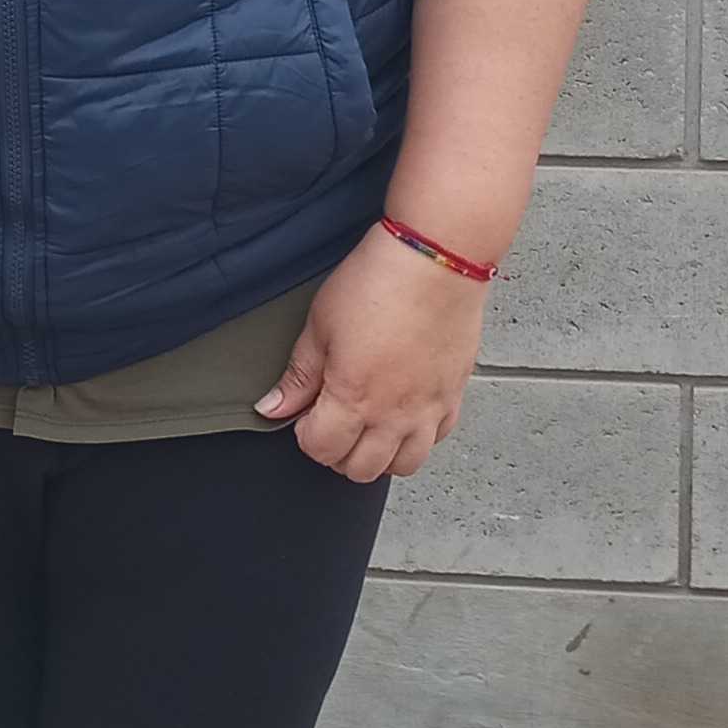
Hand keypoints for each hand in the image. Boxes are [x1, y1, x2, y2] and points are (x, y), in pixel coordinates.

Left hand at [253, 221, 483, 479]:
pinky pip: (437, 439)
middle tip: (333, 419)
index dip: (305, 435)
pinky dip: (418, 437)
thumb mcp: (320, 325)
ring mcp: (428, 408)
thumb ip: (298, 376)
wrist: (437, 258)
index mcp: (353, 398)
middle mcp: (393, 414)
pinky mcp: (454, 395)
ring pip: (403, 465)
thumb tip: (273, 408)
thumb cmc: (378, 282)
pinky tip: (404, 412)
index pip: (320, 450)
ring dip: (380, 455)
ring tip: (368, 424)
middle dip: (338, 452)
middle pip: (360, 469)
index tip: (306, 412)